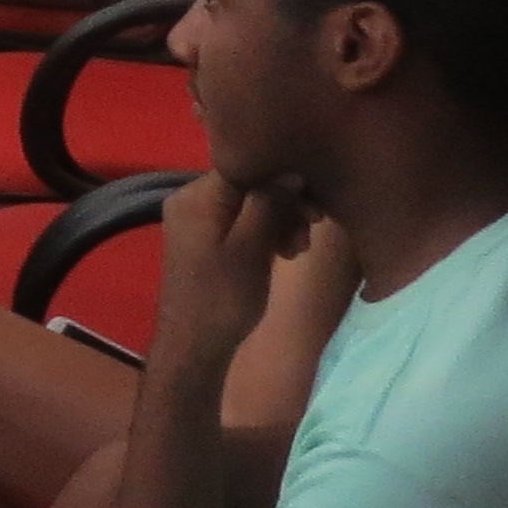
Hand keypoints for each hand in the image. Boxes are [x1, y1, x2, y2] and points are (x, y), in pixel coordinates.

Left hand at [158, 171, 306, 368]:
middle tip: (311, 230)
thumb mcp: (251, 246)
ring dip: (281, 221)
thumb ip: (268, 203)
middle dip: (286, 204)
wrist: (196, 343)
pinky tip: (287, 253)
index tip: (315, 204)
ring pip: (251, 204)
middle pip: (251, 184)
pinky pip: (242, 222)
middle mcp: (192, 199)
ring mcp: (198, 219)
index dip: (286, 179)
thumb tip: (290, 169)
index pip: (248, 164)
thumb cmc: (224, 295)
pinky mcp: (207, 238)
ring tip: (298, 249)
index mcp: (197, 195)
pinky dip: (267, 233)